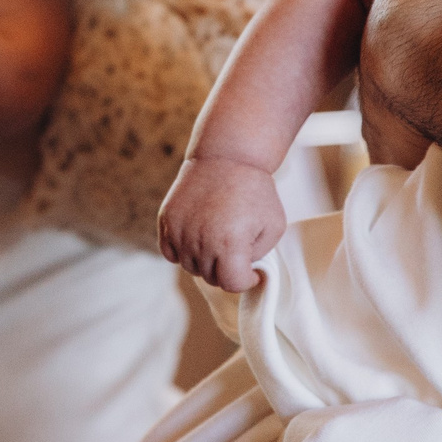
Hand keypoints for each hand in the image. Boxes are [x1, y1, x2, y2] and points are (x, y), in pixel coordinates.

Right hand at [157, 156, 286, 292]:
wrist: (227, 157)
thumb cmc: (254, 190)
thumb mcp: (273, 225)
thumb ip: (260, 256)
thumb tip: (242, 270)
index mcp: (229, 244)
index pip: (232, 284)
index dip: (246, 280)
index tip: (251, 270)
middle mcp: (201, 240)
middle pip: (211, 278)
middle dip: (226, 269)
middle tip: (235, 248)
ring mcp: (180, 231)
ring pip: (190, 266)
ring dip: (205, 261)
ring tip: (218, 239)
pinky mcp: (167, 220)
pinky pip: (170, 253)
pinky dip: (182, 252)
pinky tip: (198, 238)